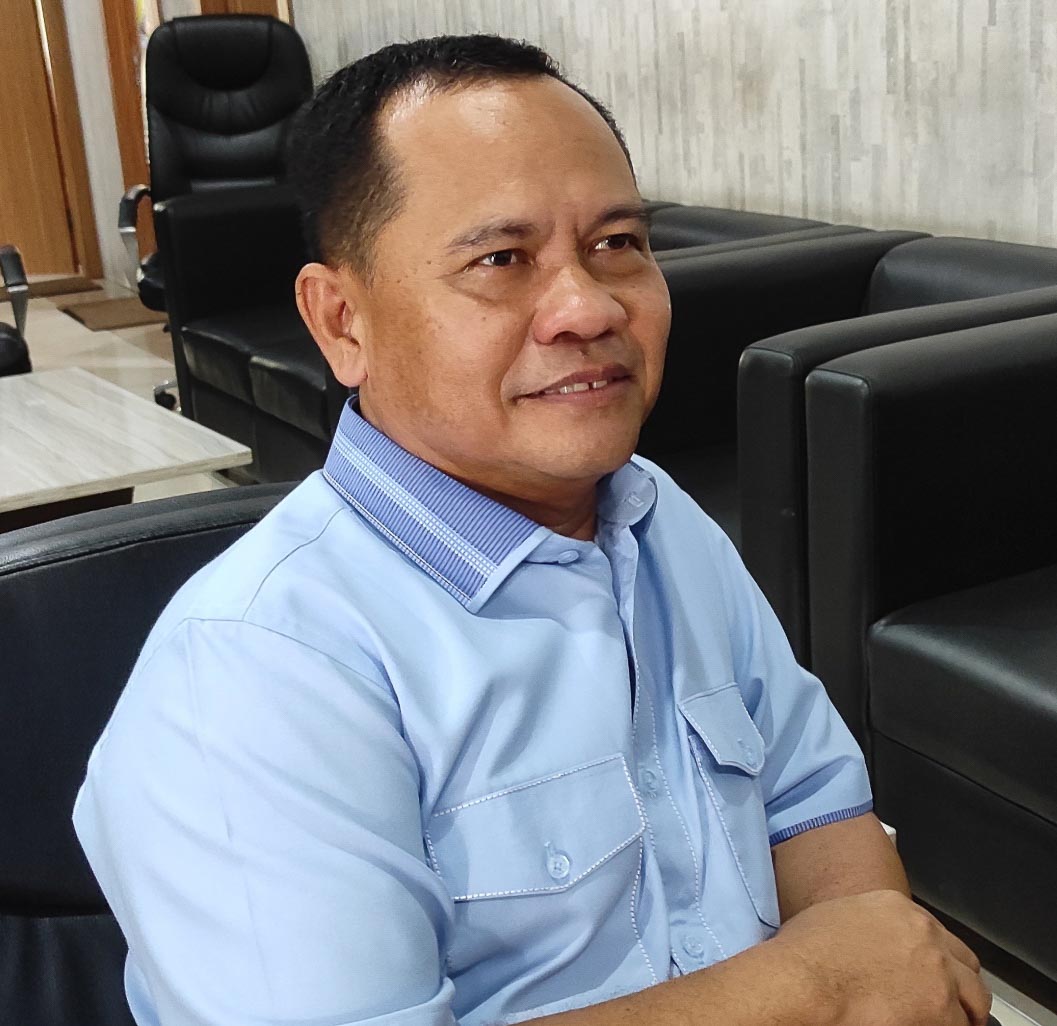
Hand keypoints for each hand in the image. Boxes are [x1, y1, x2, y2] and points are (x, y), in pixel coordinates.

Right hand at [769, 889, 991, 1025]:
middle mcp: (925, 935)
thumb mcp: (837, 916)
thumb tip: (873, 943)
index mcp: (899, 908)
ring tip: (947, 1024)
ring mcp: (938, 973)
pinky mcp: (941, 1009)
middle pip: (966, 965)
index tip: (932, 975)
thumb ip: (869, 924)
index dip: (938, 960)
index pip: (938, 935)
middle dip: (961, 986)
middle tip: (952, 1006)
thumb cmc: (805, 954)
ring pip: (975, 999)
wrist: (803, 982)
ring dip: (962, 1013)